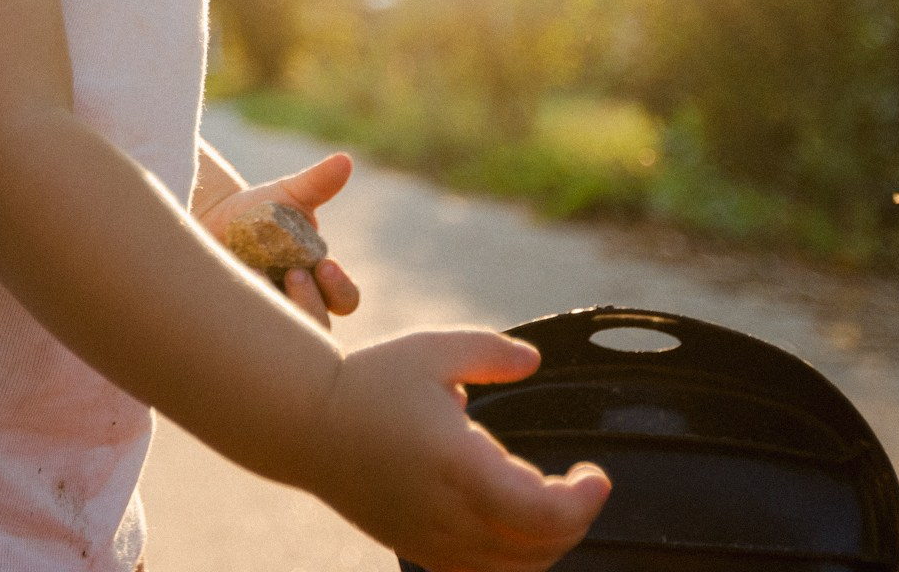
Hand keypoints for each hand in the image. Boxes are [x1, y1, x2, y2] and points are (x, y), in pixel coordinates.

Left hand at [195, 152, 360, 326]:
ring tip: (257, 275)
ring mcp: (270, 317)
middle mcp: (299, 305)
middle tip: (293, 273)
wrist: (208, 219)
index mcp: (319, 280)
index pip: (345, 300)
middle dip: (311, 302)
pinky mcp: (239, 323)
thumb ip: (316, 184)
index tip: (326, 264)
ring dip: (281, 310)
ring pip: (288, 339)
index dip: (341, 289)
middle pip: (321, 327)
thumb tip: (344, 160)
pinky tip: (231, 285)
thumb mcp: (286, 196)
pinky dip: (244, 313)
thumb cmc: (256, 210)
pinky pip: (248, 334)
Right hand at [311, 329, 609, 571]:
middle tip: (580, 485)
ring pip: (515, 570)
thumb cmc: (370, 381)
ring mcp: (431, 538)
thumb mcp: (433, 350)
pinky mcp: (416, 547)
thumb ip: (491, 352)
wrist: (304, 423)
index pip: (544, 513)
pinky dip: (512, 559)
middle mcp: (448, 512)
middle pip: (540, 548)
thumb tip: (534, 362)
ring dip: (547, 543)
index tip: (594, 474)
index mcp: (459, 463)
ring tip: (550, 503)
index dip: (583, 501)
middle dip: (575, 520)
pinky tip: (512, 522)